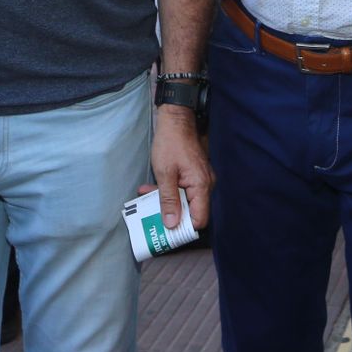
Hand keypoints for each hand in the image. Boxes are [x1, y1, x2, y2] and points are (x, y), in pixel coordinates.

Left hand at [146, 105, 212, 229]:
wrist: (175, 119)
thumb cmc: (170, 142)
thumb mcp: (164, 173)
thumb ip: (168, 200)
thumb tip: (172, 224)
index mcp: (201, 186)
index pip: (199, 219)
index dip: (184, 228)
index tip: (167, 231)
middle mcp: (205, 185)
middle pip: (191, 211)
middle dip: (170, 213)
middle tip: (151, 215)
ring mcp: (200, 179)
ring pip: (185, 200)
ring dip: (166, 200)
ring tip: (146, 195)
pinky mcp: (194, 175)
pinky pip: (183, 190)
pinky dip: (169, 191)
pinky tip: (151, 187)